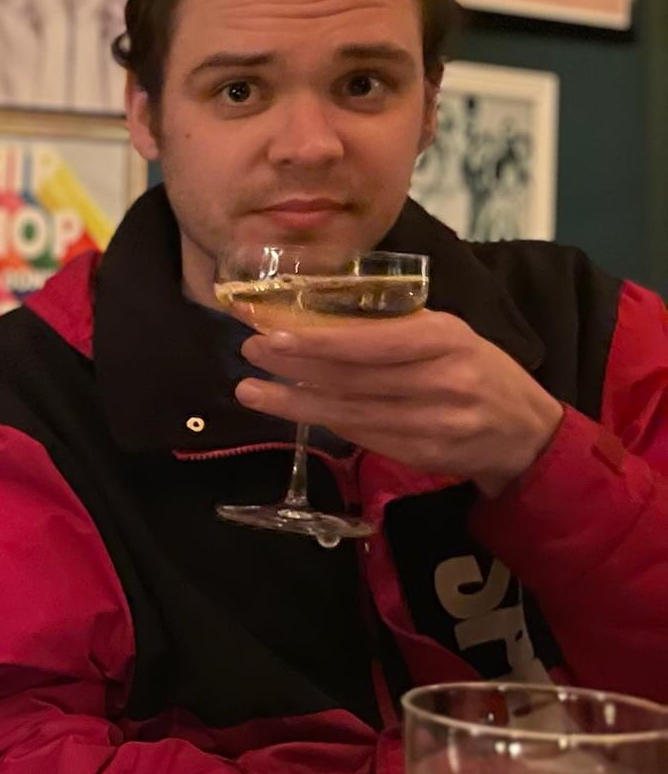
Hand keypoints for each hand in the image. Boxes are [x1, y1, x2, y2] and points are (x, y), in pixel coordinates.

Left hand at [236, 311, 564, 495]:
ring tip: (252, 391)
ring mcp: (435, 422)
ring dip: (296, 404)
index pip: (372, 341)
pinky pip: (365, 437)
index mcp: (446, 338)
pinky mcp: (425, 454)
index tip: (272, 335)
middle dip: (294, 368)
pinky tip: (295, 411)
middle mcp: (444, 380)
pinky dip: (327, 423)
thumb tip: (314, 318)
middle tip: (249, 356)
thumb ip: (391, 327)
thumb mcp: (446, 334)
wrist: (525, 430)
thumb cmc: (475, 369)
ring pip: (353, 412)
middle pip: (355, 378)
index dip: (319, 342)